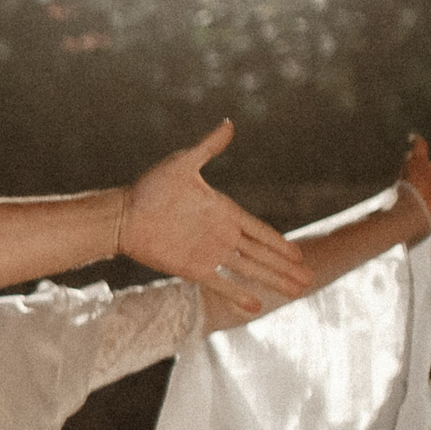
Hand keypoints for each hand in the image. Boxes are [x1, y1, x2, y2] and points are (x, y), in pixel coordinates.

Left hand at [122, 121, 310, 319]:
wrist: (121, 215)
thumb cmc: (150, 188)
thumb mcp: (183, 164)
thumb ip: (209, 148)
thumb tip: (229, 123)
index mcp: (223, 211)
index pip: (260, 231)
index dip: (279, 243)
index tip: (299, 254)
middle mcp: (220, 234)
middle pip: (261, 255)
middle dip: (285, 267)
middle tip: (309, 278)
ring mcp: (208, 253)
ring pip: (249, 270)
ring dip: (271, 281)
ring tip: (296, 292)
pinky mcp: (191, 268)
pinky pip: (220, 284)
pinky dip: (238, 295)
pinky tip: (257, 306)